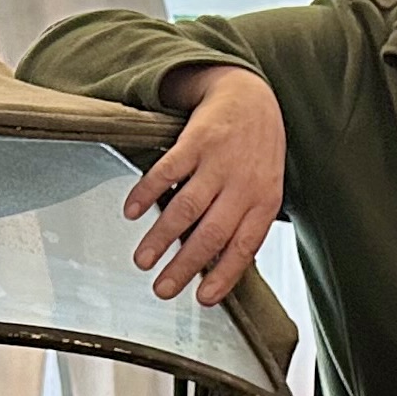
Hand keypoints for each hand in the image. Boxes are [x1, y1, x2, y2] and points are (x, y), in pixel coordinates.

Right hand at [130, 64, 285, 304]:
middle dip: (184, 265)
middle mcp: (242, 183)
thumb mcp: (265, 188)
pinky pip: (167, 171)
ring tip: (142, 260)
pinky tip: (131, 211)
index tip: (202, 299)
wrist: (251, 96)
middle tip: (162, 289)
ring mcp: (218, 161)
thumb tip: (218, 268)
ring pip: (186, 207)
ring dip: (160, 237)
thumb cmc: (257, 152)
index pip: (243, 246)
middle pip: (211, 233)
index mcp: (264, 200)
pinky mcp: (195, 140)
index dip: (223, 275)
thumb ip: (245, 223)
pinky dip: (146, 192)